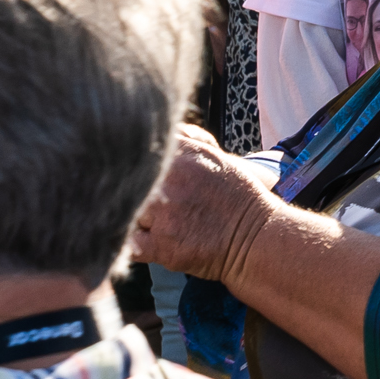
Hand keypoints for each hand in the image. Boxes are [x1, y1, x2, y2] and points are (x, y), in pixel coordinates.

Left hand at [132, 124, 277, 282]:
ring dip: (129, 216)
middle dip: (124, 189)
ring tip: (142, 220)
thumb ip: (189, 141)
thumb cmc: (238, 196)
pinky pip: (128, 244)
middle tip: (128, 196)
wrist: (256, 236)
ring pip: (125, 211)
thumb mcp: (219, 157)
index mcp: (186, 158)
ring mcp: (166, 217)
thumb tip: (167, 131)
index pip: (139, 150)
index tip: (123, 166)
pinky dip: (127, 243)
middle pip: (127, 182)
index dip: (128, 158)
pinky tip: (141, 239)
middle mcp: (173, 184)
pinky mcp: (163, 247)